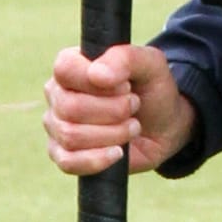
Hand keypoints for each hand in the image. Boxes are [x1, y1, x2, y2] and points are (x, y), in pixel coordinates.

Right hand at [43, 42, 197, 176]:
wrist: (164, 126)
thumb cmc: (151, 90)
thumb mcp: (150, 65)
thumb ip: (125, 59)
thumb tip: (96, 75)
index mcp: (71, 66)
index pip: (65, 69)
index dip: (100, 83)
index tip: (126, 86)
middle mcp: (58, 95)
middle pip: (70, 107)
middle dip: (113, 111)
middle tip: (134, 106)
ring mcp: (57, 126)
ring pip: (71, 136)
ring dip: (113, 134)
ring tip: (131, 127)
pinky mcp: (63, 155)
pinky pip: (68, 162)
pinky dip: (98, 159)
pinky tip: (118, 152)